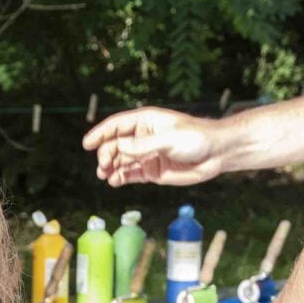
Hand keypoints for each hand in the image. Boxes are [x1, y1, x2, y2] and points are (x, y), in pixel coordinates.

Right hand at [83, 108, 221, 187]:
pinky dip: (121, 178)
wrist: (216, 154)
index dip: (101, 134)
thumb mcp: (169, 139)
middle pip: (115, 145)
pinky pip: (131, 174)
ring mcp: (146, 154)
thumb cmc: (195, 138)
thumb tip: (119, 148)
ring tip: (104, 175)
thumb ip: (143, 145)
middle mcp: (142, 137)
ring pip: (121, 161)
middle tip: (104, 166)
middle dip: (106, 154)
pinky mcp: (151, 171)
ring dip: (110, 168)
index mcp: (145, 121)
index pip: (116, 126)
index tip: (87, 144)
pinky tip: (114, 181)